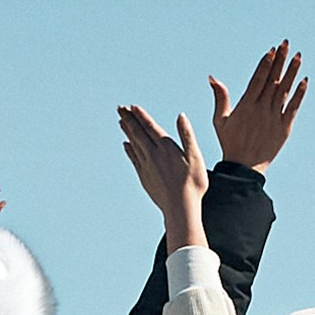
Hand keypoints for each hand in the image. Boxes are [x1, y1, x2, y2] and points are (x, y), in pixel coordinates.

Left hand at [116, 104, 210, 248]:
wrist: (180, 208)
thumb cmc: (193, 184)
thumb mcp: (195, 157)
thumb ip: (187, 135)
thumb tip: (181, 116)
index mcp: (166, 148)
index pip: (150, 127)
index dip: (140, 116)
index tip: (131, 106)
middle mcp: (153, 155)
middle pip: (138, 133)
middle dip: (129, 119)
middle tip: (119, 108)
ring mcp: (147, 166)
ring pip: (134, 144)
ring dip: (127, 131)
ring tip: (121, 121)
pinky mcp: (144, 177)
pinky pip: (134, 159)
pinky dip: (129, 150)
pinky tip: (126, 144)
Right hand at [207, 42, 307, 172]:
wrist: (244, 168)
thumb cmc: (230, 142)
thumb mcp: (221, 120)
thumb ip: (220, 97)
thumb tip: (212, 77)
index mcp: (246, 106)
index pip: (258, 79)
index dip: (266, 64)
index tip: (272, 50)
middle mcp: (262, 109)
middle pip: (273, 80)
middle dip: (280, 61)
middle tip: (287, 44)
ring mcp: (274, 118)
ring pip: (285, 91)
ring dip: (292, 73)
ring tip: (298, 56)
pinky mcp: (284, 128)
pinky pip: (294, 107)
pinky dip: (299, 94)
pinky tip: (304, 80)